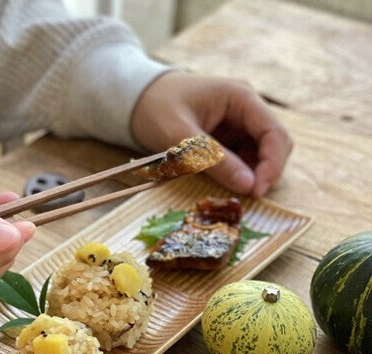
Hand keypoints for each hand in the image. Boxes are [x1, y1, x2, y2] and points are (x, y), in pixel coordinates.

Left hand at [131, 72, 292, 196]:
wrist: (137, 101)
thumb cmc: (156, 110)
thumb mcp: (181, 138)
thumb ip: (214, 160)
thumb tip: (248, 185)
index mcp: (240, 97)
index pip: (274, 132)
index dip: (272, 164)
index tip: (257, 190)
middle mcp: (246, 109)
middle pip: (275, 144)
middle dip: (266, 171)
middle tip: (249, 197)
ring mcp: (238, 123)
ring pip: (261, 154)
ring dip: (253, 175)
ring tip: (233, 191)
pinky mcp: (228, 138)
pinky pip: (244, 159)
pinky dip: (239, 174)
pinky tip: (224, 184)